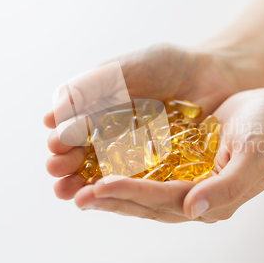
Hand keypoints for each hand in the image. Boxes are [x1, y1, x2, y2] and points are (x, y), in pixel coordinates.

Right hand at [44, 44, 238, 199]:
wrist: (212, 74)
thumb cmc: (166, 66)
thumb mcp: (123, 69)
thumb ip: (88, 88)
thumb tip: (51, 119)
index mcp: (98, 111)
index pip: (71, 131)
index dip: (61, 140)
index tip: (56, 145)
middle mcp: (111, 136)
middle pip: (82, 156)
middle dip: (66, 166)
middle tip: (58, 170)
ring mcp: (134, 155)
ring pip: (103, 174)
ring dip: (84, 185)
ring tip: (71, 193)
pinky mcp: (158, 169)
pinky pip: (136, 182)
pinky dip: (120, 190)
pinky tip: (107, 196)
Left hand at [72, 86, 263, 222]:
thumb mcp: (254, 155)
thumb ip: (228, 186)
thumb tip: (192, 210)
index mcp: (215, 199)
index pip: (166, 200)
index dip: (133, 194)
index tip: (100, 186)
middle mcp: (198, 198)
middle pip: (149, 203)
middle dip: (113, 199)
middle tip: (76, 195)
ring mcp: (190, 184)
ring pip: (145, 195)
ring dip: (113, 193)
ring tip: (80, 190)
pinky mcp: (184, 168)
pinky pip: (150, 176)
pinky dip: (125, 176)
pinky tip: (102, 171)